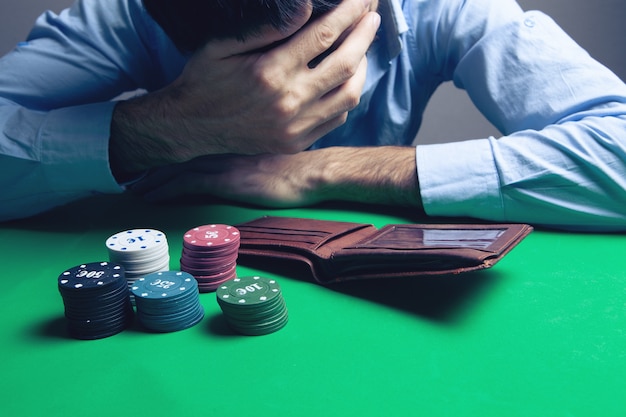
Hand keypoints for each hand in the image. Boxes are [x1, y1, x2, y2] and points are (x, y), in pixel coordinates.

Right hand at [109, 0, 380, 178]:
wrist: (190, 128)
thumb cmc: (204, 81)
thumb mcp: (220, 45)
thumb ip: (264, 27)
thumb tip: (304, 6)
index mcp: (270, 71)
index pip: (324, 35)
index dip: (349, 13)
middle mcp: (288, 100)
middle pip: (344, 62)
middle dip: (364, 33)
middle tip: (372, 15)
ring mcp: (295, 126)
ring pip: (349, 93)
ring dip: (362, 66)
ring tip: (362, 47)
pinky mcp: (296, 142)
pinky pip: (337, 117)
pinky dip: (347, 96)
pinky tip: (345, 80)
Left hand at [131, 147, 422, 209]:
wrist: (311, 172)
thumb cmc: (296, 164)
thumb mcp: (266, 148)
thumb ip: (245, 149)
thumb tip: (233, 159)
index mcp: (227, 137)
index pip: (186, 140)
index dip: (164, 147)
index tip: (146, 153)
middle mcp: (218, 146)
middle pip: (174, 151)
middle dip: (149, 161)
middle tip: (125, 170)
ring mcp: (219, 163)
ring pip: (173, 167)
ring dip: (150, 177)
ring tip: (130, 186)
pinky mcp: (223, 182)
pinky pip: (184, 186)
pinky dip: (164, 190)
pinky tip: (148, 197)